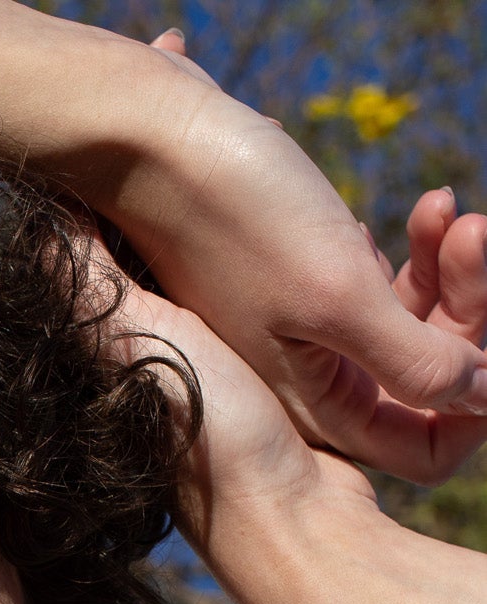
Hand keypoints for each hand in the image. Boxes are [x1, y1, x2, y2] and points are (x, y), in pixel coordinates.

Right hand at [105, 181, 486, 563]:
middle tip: (472, 228)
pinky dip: (405, 258)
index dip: (471, 401)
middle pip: (427, 382)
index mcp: (317, 410)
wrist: (152, 153)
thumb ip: (412, 358)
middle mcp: (310, 391)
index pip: (424, 445)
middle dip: (466, 312)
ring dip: (443, 272)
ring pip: (409, 332)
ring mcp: (303, 346)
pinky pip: (377, 298)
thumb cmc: (239, 222)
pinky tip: (395, 220)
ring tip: (443, 208)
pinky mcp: (296, 299)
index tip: (486, 342)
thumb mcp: (336, 298)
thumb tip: (482, 396)